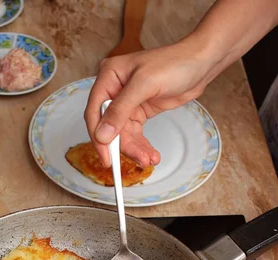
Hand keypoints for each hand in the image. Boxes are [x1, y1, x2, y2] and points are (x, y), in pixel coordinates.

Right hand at [84, 38, 213, 167]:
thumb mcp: (145, 84)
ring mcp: (127, 102)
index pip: (95, 111)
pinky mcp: (139, 111)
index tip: (106, 157)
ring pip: (123, 134)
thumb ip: (120, 109)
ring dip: (135, 149)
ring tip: (149, 159)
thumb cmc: (175, 62)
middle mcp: (114, 90)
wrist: (200, 64)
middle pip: (109, 127)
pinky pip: (135, 134)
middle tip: (137, 160)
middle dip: (123, 146)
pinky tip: (151, 154)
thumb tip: (102, 134)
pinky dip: (142, 146)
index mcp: (109, 77)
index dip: (98, 136)